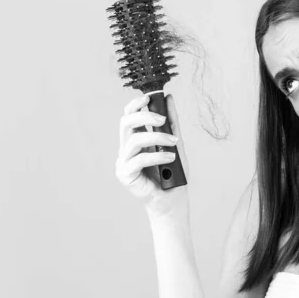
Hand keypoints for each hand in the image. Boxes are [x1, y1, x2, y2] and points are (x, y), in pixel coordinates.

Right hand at [115, 93, 189, 217]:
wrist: (173, 200)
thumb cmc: (173, 173)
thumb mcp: (176, 143)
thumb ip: (171, 122)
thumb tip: (169, 98)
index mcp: (135, 139)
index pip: (128, 116)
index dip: (135, 104)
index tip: (149, 97)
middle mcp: (126, 149)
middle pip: (125, 123)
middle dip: (144, 116)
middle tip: (162, 120)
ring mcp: (123, 162)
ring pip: (133, 140)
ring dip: (156, 137)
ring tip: (174, 142)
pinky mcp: (125, 175)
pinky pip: (138, 159)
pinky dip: (157, 155)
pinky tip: (170, 157)